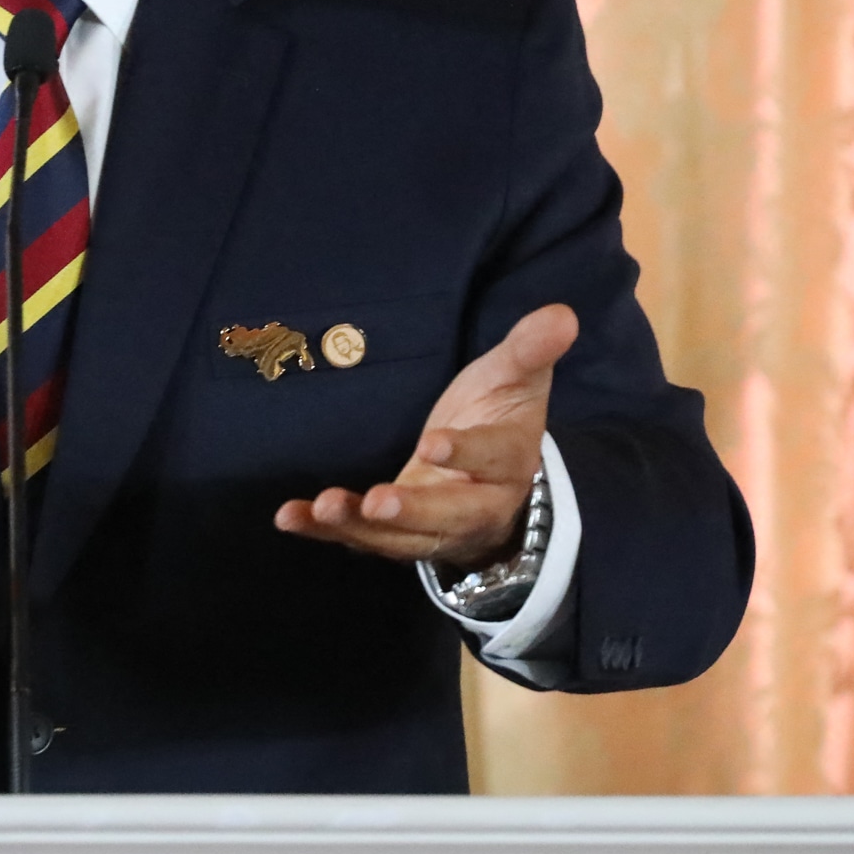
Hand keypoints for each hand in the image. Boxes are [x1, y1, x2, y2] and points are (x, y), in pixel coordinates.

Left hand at [274, 303, 576, 569]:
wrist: (494, 474)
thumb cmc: (501, 414)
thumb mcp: (515, 378)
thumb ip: (530, 350)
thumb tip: (563, 313)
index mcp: (509, 462)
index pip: (493, 459)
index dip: (466, 454)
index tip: (434, 443)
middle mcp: (476, 506)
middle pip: (447, 517)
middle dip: (412, 512)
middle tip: (376, 501)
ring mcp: (434, 528)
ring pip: (402, 538)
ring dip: (360, 527)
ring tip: (322, 508)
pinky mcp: (398, 534)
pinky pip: (364, 540)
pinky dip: (326, 533)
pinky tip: (290, 517)